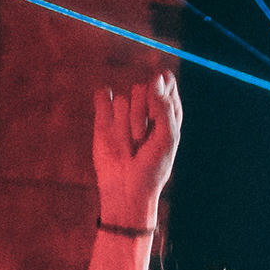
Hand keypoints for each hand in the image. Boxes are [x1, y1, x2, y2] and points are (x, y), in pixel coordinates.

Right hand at [92, 72, 181, 224]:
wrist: (126, 190)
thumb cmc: (152, 168)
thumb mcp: (167, 138)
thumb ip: (164, 108)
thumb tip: (156, 78)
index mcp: (167, 113)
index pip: (166, 84)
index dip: (162, 88)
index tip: (158, 103)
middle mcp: (146, 110)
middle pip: (143, 88)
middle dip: (142, 112)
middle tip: (142, 137)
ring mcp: (124, 114)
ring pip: (124, 97)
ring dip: (125, 122)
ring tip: (129, 144)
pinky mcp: (103, 119)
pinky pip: (102, 96)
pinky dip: (103, 104)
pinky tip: (110, 127)